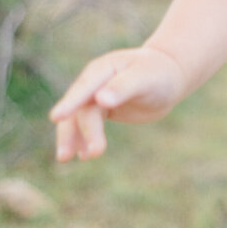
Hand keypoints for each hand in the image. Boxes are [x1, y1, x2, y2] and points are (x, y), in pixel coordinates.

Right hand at [49, 46, 186, 162]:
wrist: (170, 75)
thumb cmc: (159, 74)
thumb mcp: (145, 78)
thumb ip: (123, 87)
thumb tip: (101, 100)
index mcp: (103, 68)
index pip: (84, 87)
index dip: (70, 102)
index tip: (56, 118)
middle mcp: (94, 82)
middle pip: (80, 108)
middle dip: (78, 131)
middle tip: (80, 155)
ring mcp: (96, 96)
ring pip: (79, 119)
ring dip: (74, 138)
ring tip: (67, 158)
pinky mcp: (102, 109)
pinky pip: (87, 125)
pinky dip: (83, 140)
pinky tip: (82, 155)